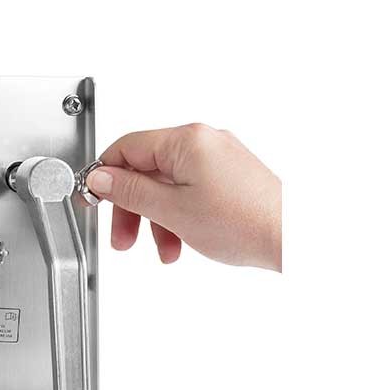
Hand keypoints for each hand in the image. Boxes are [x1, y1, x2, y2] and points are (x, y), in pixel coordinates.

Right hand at [87, 124, 281, 270]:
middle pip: (146, 170)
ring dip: (155, 220)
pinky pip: (188, 192)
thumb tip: (102, 179)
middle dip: (131, 208)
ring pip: (167, 186)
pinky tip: (181, 242)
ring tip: (162, 249)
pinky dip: (177, 217)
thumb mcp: (172, 210)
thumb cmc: (245, 221)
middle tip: (122, 237)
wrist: (294, 238)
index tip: (94, 201)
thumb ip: (131, 192)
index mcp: (187, 140)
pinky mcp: (229, 177)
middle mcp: (203, 142)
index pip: (126, 148)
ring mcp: (218, 159)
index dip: (105, 177)